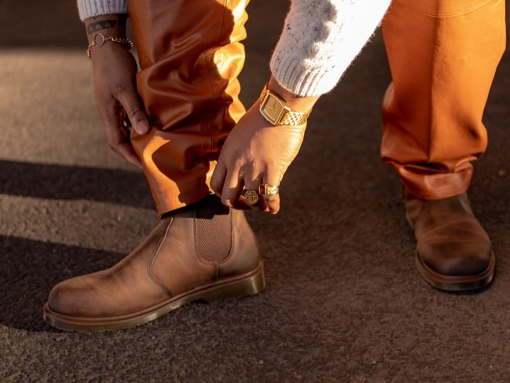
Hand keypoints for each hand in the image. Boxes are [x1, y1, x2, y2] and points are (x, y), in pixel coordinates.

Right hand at [90, 38, 149, 167]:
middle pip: (121, 138)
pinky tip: (151, 123)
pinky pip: (130, 116)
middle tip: (151, 158)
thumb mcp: (125, 89)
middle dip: (134, 150)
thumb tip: (143, 131)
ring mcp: (115, 105)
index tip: (142, 165)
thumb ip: (134, 110)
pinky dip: (139, 122)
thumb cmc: (114, 66)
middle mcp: (110, 113)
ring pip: (126, 127)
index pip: (116, 142)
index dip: (128, 155)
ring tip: (154, 144)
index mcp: (107, 114)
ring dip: (138, 136)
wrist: (107, 44)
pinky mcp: (121, 97)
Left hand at [210, 103, 305, 213]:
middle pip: (228, 197)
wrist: (278, 109)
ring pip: (250, 199)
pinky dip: (272, 205)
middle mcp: (237, 164)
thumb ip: (237, 152)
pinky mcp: (272, 170)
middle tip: (245, 203)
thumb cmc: (261, 117)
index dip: (222, 194)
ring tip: (262, 206)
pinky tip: (274, 208)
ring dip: (257, 205)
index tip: (232, 194)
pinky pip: (270, 196)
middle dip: (237, 204)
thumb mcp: (239, 134)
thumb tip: (242, 164)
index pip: (215, 183)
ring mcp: (254, 169)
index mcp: (227, 154)